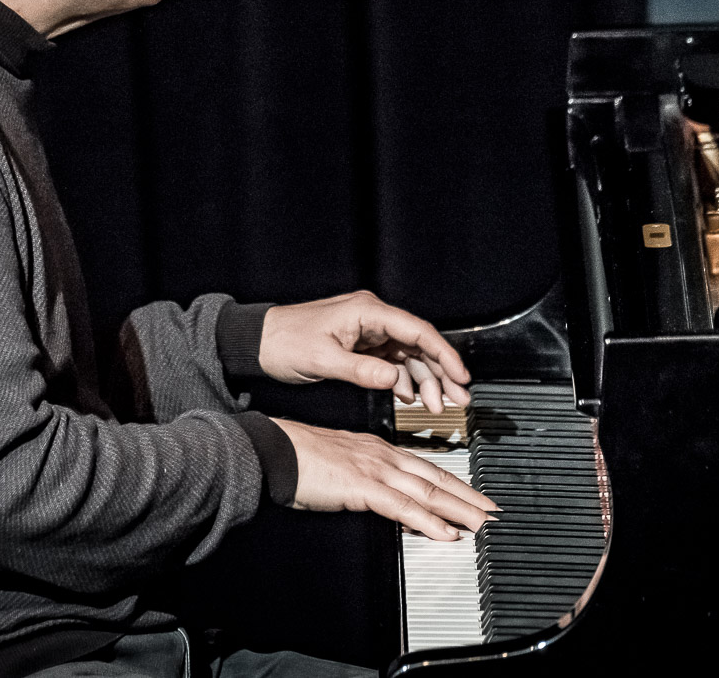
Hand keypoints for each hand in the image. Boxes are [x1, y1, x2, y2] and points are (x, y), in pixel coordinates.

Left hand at [259, 291, 471, 411]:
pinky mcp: (361, 346)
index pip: (417, 331)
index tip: (460, 376)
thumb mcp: (323, 359)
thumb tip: (393, 379)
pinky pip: (392, 363)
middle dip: (440, 372)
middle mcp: (372, 318)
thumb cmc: (284, 341)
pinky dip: (402, 381)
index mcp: (367, 312)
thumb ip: (361, 370)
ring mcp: (368, 332)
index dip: (443, 354)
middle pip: (419, 344)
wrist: (258, 342)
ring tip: (436, 406)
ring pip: (408, 356)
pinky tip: (408, 398)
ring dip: (424, 381)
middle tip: (458, 399)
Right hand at [273, 419, 497, 540]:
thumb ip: (366, 479)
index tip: (476, 499)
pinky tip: (444, 532)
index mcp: (379, 450)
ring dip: (460, 511)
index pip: (427, 469)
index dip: (456, 485)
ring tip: (483, 525)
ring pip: (428, 492)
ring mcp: (375, 470)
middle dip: (470, 498)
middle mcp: (383, 456)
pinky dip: (427, 521)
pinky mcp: (362, 486)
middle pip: (437, 479)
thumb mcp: (342, 464)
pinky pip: (402, 506)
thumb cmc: (300, 458)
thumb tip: (384, 497)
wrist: (274, 449)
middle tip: (495, 514)